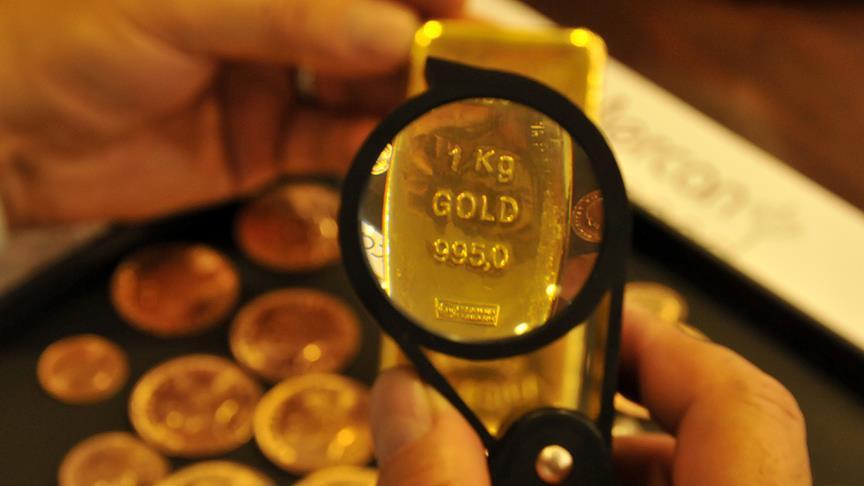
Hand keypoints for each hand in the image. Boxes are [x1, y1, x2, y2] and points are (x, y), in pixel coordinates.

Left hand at [0, 0, 463, 225]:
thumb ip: (292, 16)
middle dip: (439, 53)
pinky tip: (400, 159)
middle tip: (496, 85)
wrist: (2, 135)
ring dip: (411, 107)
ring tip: (459, 128)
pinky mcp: (267, 142)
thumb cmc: (65, 34)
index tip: (488, 23)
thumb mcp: (181, 9)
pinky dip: (368, 152)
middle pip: (384, 26)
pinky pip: (333, 144)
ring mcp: (278, 77)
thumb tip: (395, 35)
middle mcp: (282, 15)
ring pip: (366, 87)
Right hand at [370, 308, 811, 484]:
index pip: (736, 396)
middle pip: (703, 435)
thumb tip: (403, 404)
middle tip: (525, 421)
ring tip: (520, 477)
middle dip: (597, 418)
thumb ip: (442, 484)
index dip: (656, 340)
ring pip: (684, 480)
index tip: (579, 323)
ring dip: (594, 470)